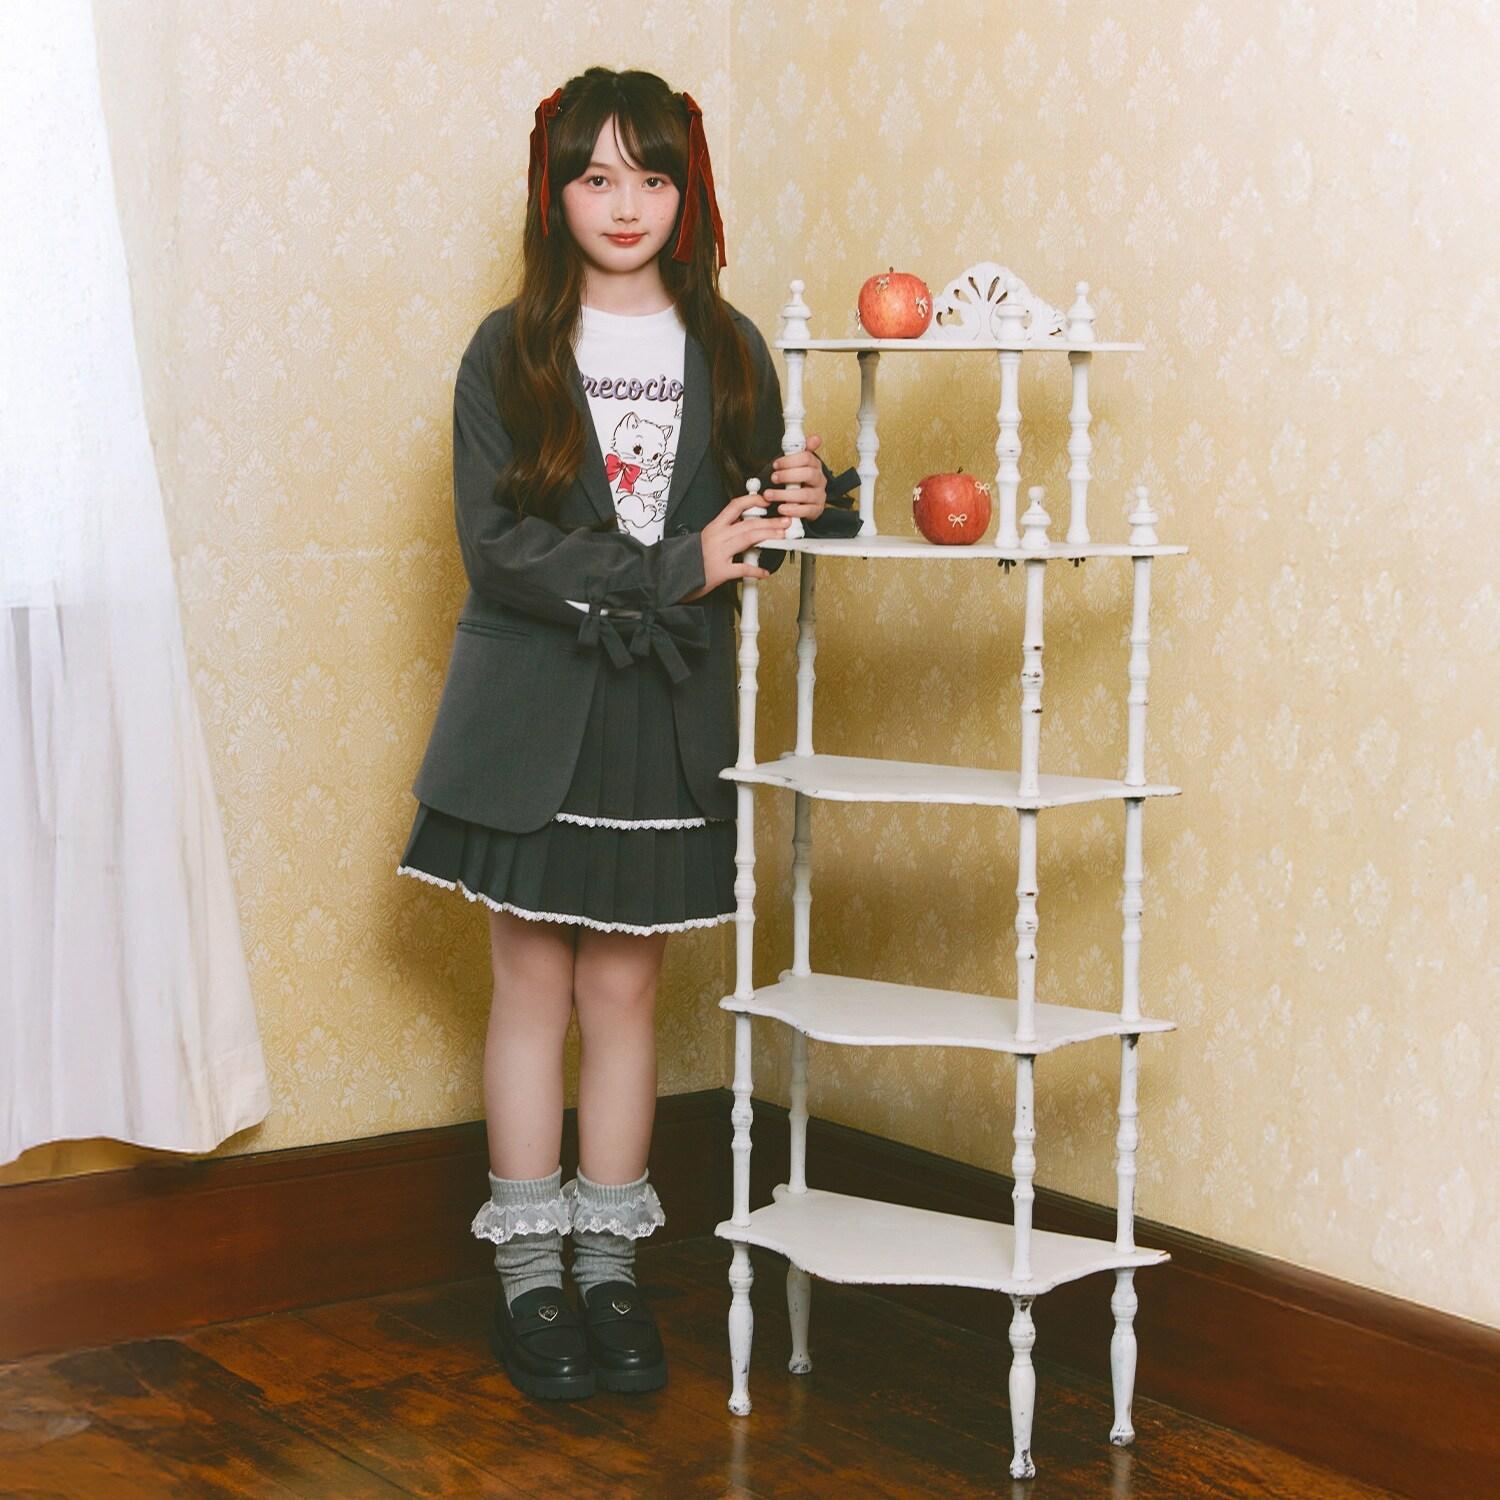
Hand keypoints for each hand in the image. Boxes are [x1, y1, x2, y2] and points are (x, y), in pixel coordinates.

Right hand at [678, 489, 794, 602]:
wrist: (672, 576)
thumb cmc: (690, 560)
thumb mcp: (706, 540)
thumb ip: (725, 534)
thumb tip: (744, 529)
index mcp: (714, 527)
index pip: (735, 506)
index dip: (752, 501)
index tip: (766, 500)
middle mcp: (717, 537)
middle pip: (748, 523)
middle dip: (770, 522)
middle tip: (784, 522)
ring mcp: (718, 553)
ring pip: (747, 538)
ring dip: (768, 536)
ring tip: (781, 536)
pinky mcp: (719, 571)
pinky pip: (742, 568)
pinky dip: (755, 570)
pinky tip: (765, 572)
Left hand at [764, 434, 827, 524]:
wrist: (803, 503)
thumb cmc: (797, 482)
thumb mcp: (796, 465)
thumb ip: (801, 451)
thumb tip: (816, 438)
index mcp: (815, 466)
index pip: (807, 458)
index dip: (790, 460)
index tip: (776, 465)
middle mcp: (819, 480)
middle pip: (808, 474)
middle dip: (788, 475)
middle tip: (773, 478)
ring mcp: (819, 496)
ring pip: (805, 494)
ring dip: (785, 494)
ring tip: (769, 495)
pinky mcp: (816, 510)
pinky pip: (806, 511)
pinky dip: (793, 510)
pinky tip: (781, 508)